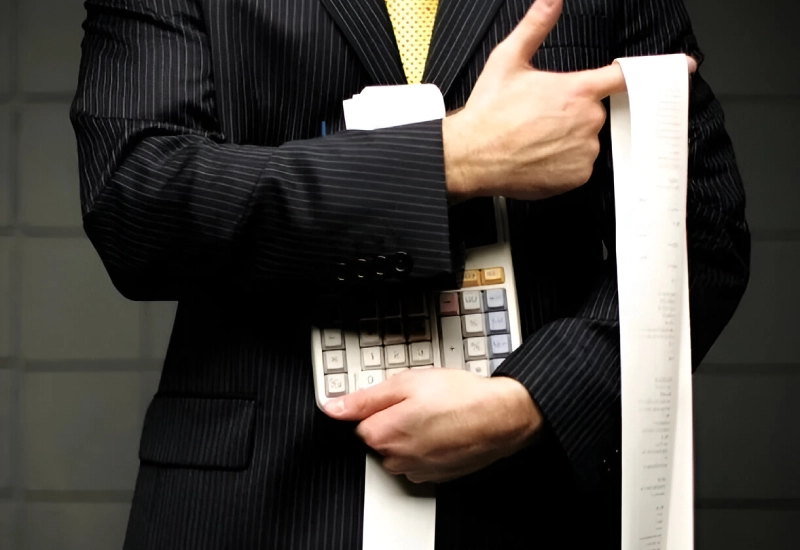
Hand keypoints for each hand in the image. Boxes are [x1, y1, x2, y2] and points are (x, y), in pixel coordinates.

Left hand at [323, 369, 542, 482]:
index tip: (400, 396)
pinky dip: (429, 445)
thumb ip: (364, 398)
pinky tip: (447, 428)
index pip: (361, 421)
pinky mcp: (436, 475)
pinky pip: (421, 458)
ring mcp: (417, 470)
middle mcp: (396, 459)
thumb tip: (332, 407)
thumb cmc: (461, 398)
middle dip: (395, 418)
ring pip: (401, 448)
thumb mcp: (407, 383)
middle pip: (380, 436)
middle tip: (423, 401)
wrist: (502, 417)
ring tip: (438, 413)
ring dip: (413, 432)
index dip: (382, 404)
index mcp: (382, 435)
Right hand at [443, 0, 697, 201]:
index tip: (684, 67)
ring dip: (568, 139)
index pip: (625, 76)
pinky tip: (539, 156)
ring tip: (536, 139)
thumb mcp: (508, 60)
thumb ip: (536, 26)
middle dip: (574, 113)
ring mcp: (583, 151)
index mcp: (576, 90)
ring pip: (587, 141)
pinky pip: (579, 166)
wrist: (471, 156)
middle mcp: (586, 121)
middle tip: (541, 118)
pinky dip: (564, 163)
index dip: (657, 69)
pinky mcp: (576, 176)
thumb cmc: (488, 113)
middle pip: (596, 113)